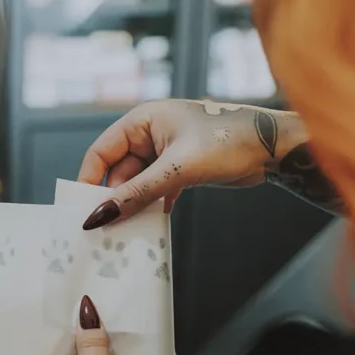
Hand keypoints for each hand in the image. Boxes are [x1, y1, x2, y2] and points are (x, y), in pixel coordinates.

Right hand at [78, 99, 307, 227]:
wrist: (273, 147)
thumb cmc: (228, 141)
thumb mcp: (177, 169)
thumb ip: (137, 193)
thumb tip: (101, 215)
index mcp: (143, 120)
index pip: (101, 151)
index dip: (88, 180)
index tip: (80, 210)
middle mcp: (151, 133)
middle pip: (118, 171)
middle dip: (113, 200)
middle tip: (105, 231)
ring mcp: (166, 152)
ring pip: (137, 184)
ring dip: (133, 207)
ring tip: (125, 234)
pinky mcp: (181, 169)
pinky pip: (156, 190)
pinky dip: (152, 207)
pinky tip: (151, 228)